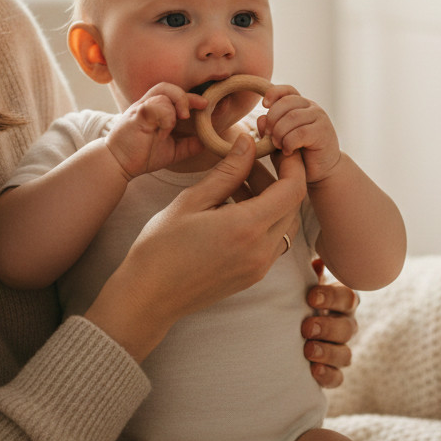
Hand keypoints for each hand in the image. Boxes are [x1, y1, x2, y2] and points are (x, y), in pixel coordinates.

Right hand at [85, 134, 306, 360]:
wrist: (148, 297)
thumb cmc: (161, 247)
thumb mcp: (192, 200)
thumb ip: (227, 171)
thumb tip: (249, 142)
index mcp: (247, 228)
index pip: (292, 189)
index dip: (292, 164)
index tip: (279, 146)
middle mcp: (261, 251)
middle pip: (292, 205)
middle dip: (279, 177)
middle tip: (253, 158)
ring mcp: (259, 267)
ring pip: (285, 223)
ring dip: (272, 198)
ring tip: (239, 180)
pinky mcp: (252, 276)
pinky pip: (272, 240)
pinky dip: (264, 218)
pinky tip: (235, 205)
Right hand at [104, 84, 205, 178]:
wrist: (118, 164)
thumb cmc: (142, 154)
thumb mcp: (173, 150)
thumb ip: (190, 145)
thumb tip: (209, 142)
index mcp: (159, 110)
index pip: (179, 95)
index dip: (196, 98)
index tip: (209, 106)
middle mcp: (150, 105)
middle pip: (171, 86)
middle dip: (189, 96)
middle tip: (199, 109)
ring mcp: (142, 108)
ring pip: (164, 90)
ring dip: (178, 101)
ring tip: (182, 117)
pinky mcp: (136, 115)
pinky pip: (154, 104)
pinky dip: (165, 115)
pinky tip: (165, 131)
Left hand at [259, 84, 340, 183]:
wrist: (322, 171)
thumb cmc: (298, 155)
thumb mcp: (278, 142)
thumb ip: (268, 130)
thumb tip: (261, 118)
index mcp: (300, 105)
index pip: (287, 90)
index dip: (273, 93)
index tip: (264, 105)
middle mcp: (311, 107)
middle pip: (286, 102)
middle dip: (272, 118)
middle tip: (268, 136)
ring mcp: (319, 118)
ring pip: (292, 117)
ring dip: (279, 133)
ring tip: (278, 146)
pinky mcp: (323, 132)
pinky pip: (300, 132)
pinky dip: (289, 143)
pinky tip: (288, 151)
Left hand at [303, 258, 357, 387]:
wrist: (285, 330)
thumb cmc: (298, 300)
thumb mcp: (301, 284)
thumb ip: (307, 273)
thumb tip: (317, 259)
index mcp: (341, 302)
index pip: (347, 297)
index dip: (331, 297)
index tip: (310, 297)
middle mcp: (345, 325)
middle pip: (348, 327)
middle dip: (327, 327)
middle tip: (306, 327)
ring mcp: (340, 350)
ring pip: (345, 354)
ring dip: (327, 352)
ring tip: (308, 350)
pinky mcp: (331, 372)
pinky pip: (337, 378)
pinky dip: (327, 375)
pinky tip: (313, 370)